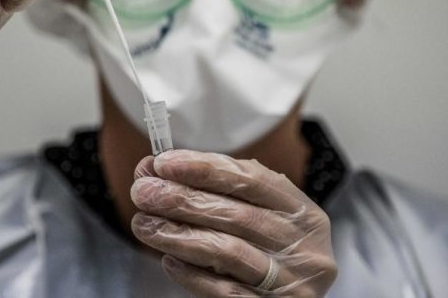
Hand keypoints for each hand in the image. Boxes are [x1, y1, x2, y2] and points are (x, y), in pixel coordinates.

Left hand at [130, 150, 336, 296]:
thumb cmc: (269, 252)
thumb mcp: (260, 217)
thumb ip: (217, 192)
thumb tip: (157, 169)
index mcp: (304, 213)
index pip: (252, 180)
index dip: (205, 168)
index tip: (164, 163)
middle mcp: (304, 247)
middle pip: (236, 215)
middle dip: (183, 200)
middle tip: (143, 192)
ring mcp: (291, 282)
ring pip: (227, 252)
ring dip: (179, 235)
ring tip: (144, 225)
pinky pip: (225, 291)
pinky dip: (193, 274)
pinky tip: (169, 261)